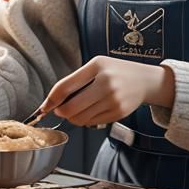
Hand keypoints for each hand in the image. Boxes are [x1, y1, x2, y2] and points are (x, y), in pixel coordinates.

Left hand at [38, 56, 174, 126]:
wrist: (144, 80)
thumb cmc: (116, 71)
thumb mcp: (97, 65)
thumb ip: (76, 79)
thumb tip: (54, 101)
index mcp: (97, 67)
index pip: (65, 87)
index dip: (50, 100)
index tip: (44, 107)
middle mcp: (106, 84)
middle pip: (70, 108)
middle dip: (61, 112)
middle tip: (60, 109)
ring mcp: (113, 100)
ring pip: (80, 118)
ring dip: (72, 117)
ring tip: (76, 109)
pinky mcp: (118, 113)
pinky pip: (92, 122)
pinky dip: (86, 120)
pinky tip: (90, 111)